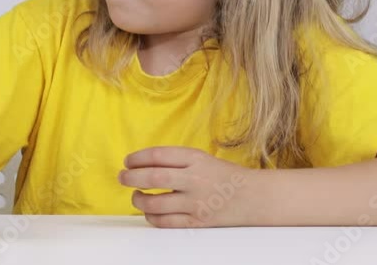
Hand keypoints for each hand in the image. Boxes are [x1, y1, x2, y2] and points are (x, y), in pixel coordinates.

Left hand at [118, 147, 260, 227]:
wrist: (253, 197)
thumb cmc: (222, 175)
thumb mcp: (200, 158)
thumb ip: (174, 161)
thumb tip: (139, 165)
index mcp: (195, 158)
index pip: (157, 155)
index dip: (137, 158)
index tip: (128, 161)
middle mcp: (195, 179)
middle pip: (152, 178)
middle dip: (130, 178)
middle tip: (122, 177)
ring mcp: (196, 202)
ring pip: (155, 204)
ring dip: (138, 200)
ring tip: (136, 196)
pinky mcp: (198, 221)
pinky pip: (166, 222)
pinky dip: (152, 217)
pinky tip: (149, 212)